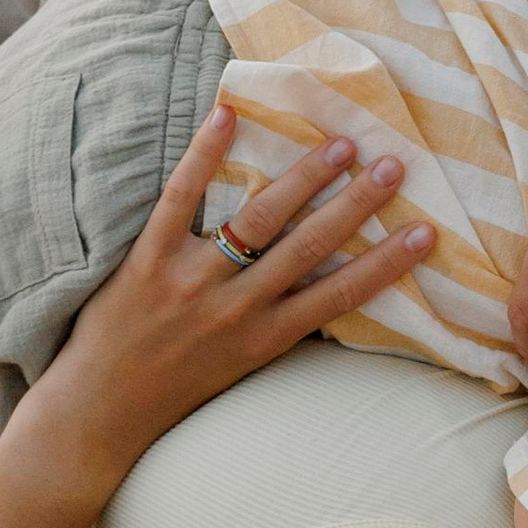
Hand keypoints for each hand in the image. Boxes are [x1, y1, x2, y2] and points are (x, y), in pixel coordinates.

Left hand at [35, 107, 430, 460]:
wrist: (101, 413)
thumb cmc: (175, 391)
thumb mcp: (241, 371)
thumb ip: (278, 328)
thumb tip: (324, 288)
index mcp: (265, 338)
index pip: (340, 294)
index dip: (387, 263)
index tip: (427, 233)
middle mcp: (236, 309)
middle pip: (309, 245)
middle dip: (357, 203)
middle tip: (394, 166)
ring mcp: (192, 280)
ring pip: (258, 219)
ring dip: (304, 177)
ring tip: (341, 143)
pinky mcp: (148, 260)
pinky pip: (180, 198)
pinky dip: (203, 154)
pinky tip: (226, 115)